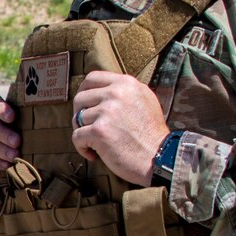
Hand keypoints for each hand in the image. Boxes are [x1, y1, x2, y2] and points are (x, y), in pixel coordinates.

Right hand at [0, 94, 19, 187]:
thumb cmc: (15, 145)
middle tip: (17, 142)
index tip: (13, 118)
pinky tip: (5, 165)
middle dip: (1, 132)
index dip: (0, 108)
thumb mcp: (20, 133)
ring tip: (14, 156)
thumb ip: (23, 126)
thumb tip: (37, 125)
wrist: (2, 169)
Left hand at [71, 71, 170, 185]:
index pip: (92, 78)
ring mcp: (107, 111)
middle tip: (89, 128)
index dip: (84, 91)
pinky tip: (94, 154)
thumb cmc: (150, 134)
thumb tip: (100, 91)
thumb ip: (124, 92)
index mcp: (126, 84)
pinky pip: (76, 137)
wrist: (159, 157)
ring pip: (77, 119)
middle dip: (80, 114)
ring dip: (84, 133)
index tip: (85, 105)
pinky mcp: (99, 131)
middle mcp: (116, 93)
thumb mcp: (144, 101)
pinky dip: (82, 148)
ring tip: (98, 143)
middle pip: (80, 98)